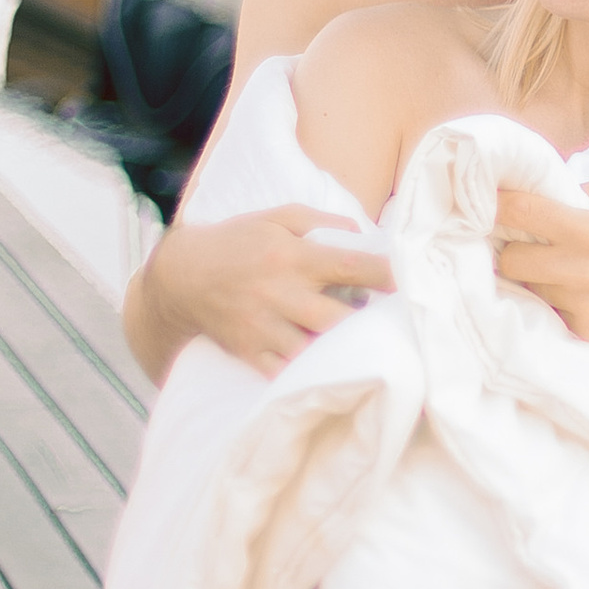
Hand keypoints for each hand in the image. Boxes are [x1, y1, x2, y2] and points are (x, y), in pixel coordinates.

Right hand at [147, 206, 392, 373]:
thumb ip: (320, 220)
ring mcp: (264, 327)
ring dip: (341, 350)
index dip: (385, 275)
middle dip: (367, 322)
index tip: (406, 282)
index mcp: (292, 257)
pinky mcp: (250, 352)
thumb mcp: (276, 217)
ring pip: (316, 349)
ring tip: (360, 345)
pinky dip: (310, 372)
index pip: (350, 266)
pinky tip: (327, 365)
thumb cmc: (237, 242)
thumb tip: (361, 231)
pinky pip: (288, 371)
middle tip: (386, 321)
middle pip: (339, 318)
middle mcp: (280, 294)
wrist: (181, 277)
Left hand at [493, 183, 588, 341]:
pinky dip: (556, 304)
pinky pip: (552, 317)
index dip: (498, 206)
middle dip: (512, 250)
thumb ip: (568, 194)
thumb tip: (519, 192)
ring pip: (529, 293)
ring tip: (553, 269)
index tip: (484, 204)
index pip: (523, 214)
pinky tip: (576, 292)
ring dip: (534, 280)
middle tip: (520, 244)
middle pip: (512, 263)